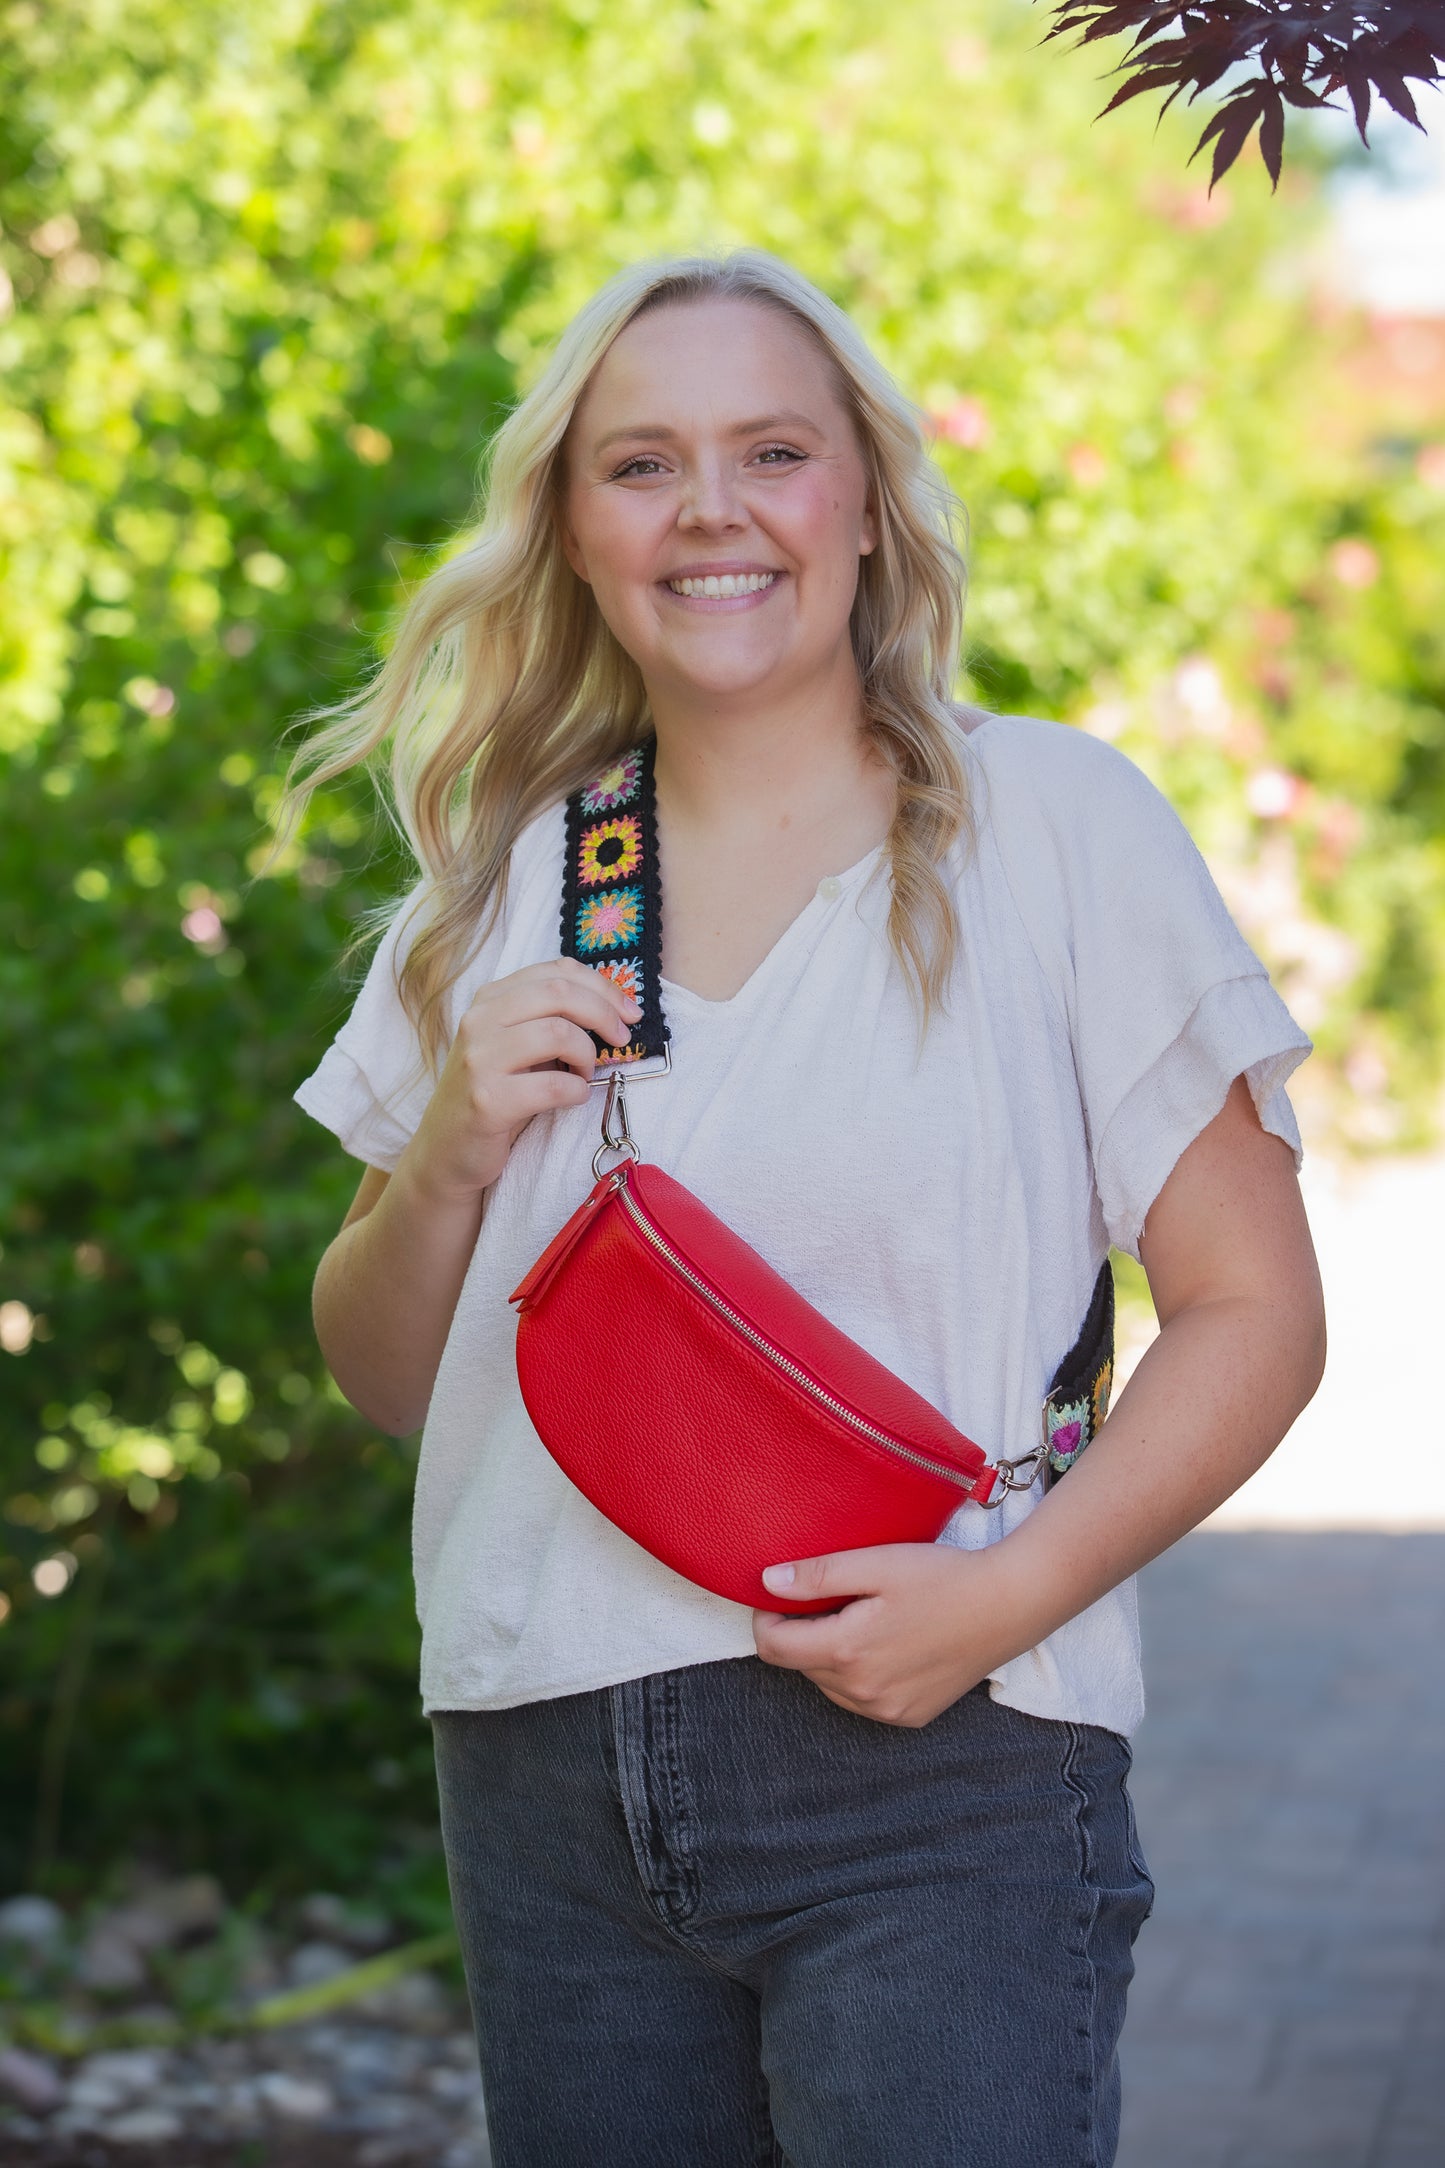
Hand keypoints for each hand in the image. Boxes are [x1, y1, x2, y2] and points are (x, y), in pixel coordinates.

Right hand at [400, 959, 640, 1204]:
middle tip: (622, 1039)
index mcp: (489, 999)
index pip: (556, 971)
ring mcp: (479, 1060)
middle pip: (560, 993)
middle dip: (604, 1014)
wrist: (446, 1149)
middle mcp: (478, 1020)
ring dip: (587, 1056)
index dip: (602, 987)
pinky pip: (553, 1085)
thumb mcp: (514, 1045)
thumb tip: (614, 1008)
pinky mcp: (487, 1101)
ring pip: (558, 1034)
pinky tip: (573, 1098)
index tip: (629, 1011)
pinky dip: (577, 1091)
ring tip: (584, 1074)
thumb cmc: (494, 1094)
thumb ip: (548, 1018)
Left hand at [752, 1541, 1034, 1728]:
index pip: (773, 1648)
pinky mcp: (910, 1716)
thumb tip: (767, 1583)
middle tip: (833, 1597)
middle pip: (801, 1666)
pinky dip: (860, 1675)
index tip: (783, 1594)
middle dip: (803, 1633)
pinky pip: (862, 1700)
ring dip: (830, 1656)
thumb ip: (818, 1576)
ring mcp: (887, 1711)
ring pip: (830, 1686)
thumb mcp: (876, 1564)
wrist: (1008, 1606)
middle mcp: (862, 1693)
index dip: (768, 1618)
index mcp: (847, 1652)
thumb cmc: (942, 1578)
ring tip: (863, 1618)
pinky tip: (887, 1644)